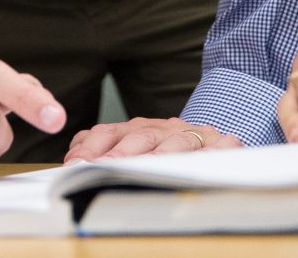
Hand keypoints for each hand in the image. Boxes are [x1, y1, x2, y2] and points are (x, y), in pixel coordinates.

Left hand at [63, 117, 239, 161]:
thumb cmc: (173, 150)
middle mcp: (165, 127)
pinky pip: (212, 151)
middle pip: (140, 136)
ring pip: (174, 142)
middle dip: (119, 153)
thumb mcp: (139, 145)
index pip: (111, 131)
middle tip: (102, 167)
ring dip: (157, 156)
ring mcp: (195, 135)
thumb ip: (109, 146)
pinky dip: (202, 157)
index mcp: (141, 127)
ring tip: (142, 169)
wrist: (221, 141)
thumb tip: (74, 156)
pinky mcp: (223, 145)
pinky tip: (191, 166)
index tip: (75, 162)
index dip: (92, 145)